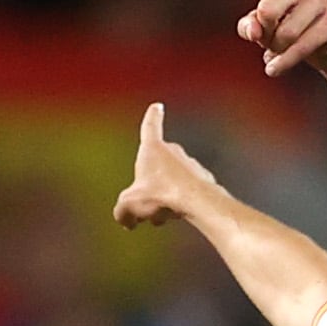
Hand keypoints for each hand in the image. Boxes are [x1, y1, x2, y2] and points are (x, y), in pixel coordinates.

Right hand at [112, 102, 212, 227]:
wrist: (196, 202)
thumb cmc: (162, 195)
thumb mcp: (129, 204)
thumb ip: (122, 210)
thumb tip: (123, 218)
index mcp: (153, 149)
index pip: (150, 127)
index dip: (152, 117)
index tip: (157, 107)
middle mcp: (174, 152)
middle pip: (158, 164)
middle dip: (151, 182)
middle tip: (145, 201)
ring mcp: (191, 165)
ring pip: (172, 181)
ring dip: (165, 195)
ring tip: (161, 214)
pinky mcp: (204, 180)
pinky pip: (187, 191)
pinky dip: (181, 202)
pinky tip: (177, 214)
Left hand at [238, 0, 326, 78]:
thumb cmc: (289, 31)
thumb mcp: (264, 28)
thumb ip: (249, 26)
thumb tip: (254, 32)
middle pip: (266, 12)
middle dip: (264, 34)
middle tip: (270, 39)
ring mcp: (321, 0)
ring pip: (283, 35)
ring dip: (276, 50)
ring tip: (280, 50)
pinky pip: (300, 47)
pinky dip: (283, 62)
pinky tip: (272, 70)